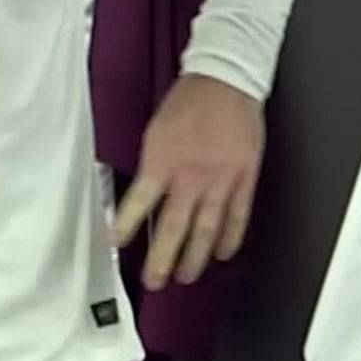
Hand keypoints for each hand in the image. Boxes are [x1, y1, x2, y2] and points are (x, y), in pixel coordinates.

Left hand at [109, 73, 264, 290]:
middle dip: (163, 259)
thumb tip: (145, 195)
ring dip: (195, 258)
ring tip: (186, 275)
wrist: (226, 80)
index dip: (127, 225)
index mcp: (164, 161)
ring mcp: (220, 181)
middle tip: (155, 280)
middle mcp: (191, 176)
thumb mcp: (157, 132)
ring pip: (207, 231)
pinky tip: (223, 253)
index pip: (140, 202)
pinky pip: (238, 217)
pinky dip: (230, 239)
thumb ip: (153, 166)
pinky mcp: (244, 179)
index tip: (116, 244)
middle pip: (174, 228)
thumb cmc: (189, 102)